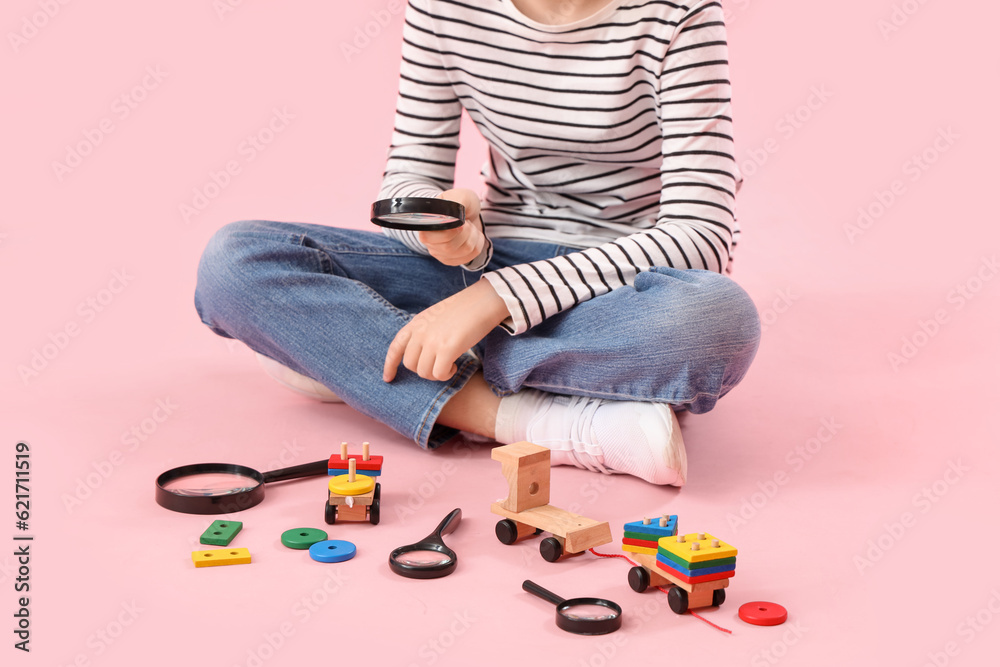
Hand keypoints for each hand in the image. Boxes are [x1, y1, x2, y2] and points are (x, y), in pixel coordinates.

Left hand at [383, 279, 507, 381]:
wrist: (484, 300)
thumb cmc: (465, 309)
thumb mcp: (436, 316)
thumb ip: (425, 331)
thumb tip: (422, 354)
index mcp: (416, 323)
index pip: (396, 347)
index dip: (390, 365)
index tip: (388, 378)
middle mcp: (420, 332)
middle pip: (410, 364)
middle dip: (424, 370)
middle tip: (439, 366)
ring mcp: (432, 340)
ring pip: (424, 372)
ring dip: (437, 374)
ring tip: (449, 364)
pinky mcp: (447, 349)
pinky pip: (439, 374)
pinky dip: (446, 374)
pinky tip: (454, 366)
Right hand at [419, 188, 485, 265]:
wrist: (467, 213)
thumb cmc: (460, 203)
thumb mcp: (460, 196)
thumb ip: (457, 201)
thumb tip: (455, 215)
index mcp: (425, 226)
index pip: (429, 237)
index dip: (449, 231)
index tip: (461, 222)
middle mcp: (429, 243)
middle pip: (449, 247)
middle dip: (465, 231)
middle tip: (465, 222)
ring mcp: (441, 254)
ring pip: (464, 250)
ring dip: (473, 235)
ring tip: (468, 227)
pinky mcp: (452, 260)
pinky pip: (471, 256)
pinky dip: (478, 243)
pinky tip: (472, 236)